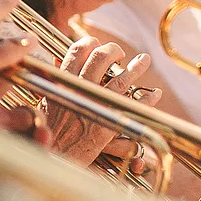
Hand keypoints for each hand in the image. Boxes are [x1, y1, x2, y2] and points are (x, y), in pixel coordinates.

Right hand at [39, 35, 135, 166]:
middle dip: (113, 50)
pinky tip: (155, 93)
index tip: (96, 44)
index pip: (77, 51)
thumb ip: (54, 81)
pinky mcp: (109, 125)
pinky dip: (147, 98)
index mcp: (63, 83)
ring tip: (145, 59)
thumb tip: (59, 60)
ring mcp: (97, 106)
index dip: (89, 43)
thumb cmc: (46, 132)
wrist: (51, 157)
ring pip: (122, 78)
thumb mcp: (45, 102)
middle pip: (101, 58)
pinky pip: (134, 106)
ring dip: (137, 66)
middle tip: (119, 53)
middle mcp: (81, 90)